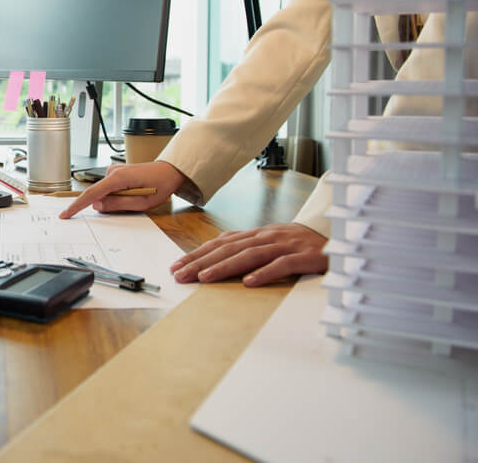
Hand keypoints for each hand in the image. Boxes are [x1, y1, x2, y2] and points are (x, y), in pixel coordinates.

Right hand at [58, 161, 185, 218]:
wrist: (170, 171)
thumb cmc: (160, 185)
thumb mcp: (142, 202)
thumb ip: (118, 204)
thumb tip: (98, 206)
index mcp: (118, 178)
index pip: (92, 194)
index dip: (77, 205)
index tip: (65, 214)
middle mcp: (113, 171)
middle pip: (98, 194)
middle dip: (108, 204)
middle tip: (132, 202)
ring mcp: (114, 170)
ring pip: (104, 192)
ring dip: (115, 200)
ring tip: (137, 196)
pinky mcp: (116, 173)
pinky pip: (109, 189)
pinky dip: (116, 195)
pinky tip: (133, 192)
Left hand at [169, 223, 326, 286]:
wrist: (343, 238)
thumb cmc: (302, 246)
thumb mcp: (273, 245)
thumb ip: (248, 249)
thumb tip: (217, 259)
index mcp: (258, 234)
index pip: (221, 243)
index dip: (198, 254)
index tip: (176, 267)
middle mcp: (268, 236)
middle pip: (229, 248)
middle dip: (202, 261)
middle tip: (181, 275)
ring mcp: (287, 245)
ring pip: (250, 255)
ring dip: (225, 267)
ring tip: (205, 278)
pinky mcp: (306, 257)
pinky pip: (282, 265)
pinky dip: (265, 273)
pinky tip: (249, 283)